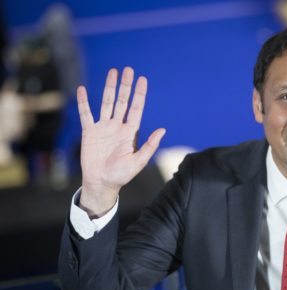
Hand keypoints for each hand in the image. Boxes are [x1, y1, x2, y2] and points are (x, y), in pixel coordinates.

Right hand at [77, 67, 165, 216]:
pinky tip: (82, 90)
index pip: (136, 108)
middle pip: (122, 101)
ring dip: (109, 88)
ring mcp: (103, 128)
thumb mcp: (138, 161)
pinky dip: (83, 102)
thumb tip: (163, 130)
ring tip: (112, 72)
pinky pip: (86, 114)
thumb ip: (150, 145)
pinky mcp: (89, 132)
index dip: (139, 94)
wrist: (102, 183)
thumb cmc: (122, 175)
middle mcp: (117, 126)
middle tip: (128, 70)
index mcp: (130, 132)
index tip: (142, 80)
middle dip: (125, 86)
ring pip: (106, 103)